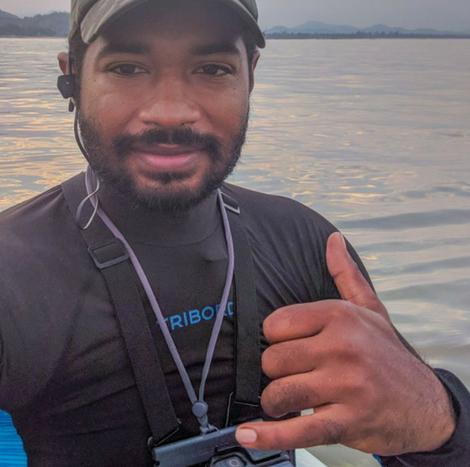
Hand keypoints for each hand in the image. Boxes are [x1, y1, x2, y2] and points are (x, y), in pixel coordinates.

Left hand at [236, 232, 455, 454]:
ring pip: (279, 394)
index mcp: (340, 317)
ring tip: (296, 403)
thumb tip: (333, 240)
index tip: (294, 349)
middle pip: (272, 362)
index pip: (274, 326)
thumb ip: (346, 276)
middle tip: (299, 379)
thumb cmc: (390, 358)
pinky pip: (299, 429)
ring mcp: (347, 386)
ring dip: (279, 405)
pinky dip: (270, 435)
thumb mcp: (372, 312)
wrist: (428, 406)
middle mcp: (344, 348)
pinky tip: (248, 435)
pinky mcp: (349, 421)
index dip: (278, 342)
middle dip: (278, 376)